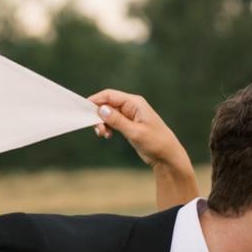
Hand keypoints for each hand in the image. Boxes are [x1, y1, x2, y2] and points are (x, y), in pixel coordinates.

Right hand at [88, 87, 195, 203]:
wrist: (167, 156)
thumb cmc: (156, 142)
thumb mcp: (135, 132)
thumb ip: (117, 120)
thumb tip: (101, 109)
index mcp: (135, 103)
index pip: (110, 95)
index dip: (95, 100)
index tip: (83, 109)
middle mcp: (132, 106)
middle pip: (107, 103)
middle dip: (98, 115)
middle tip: (97, 130)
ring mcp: (130, 115)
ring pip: (108, 113)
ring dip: (102, 122)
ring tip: (103, 135)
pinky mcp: (129, 124)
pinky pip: (113, 121)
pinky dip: (107, 127)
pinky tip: (107, 135)